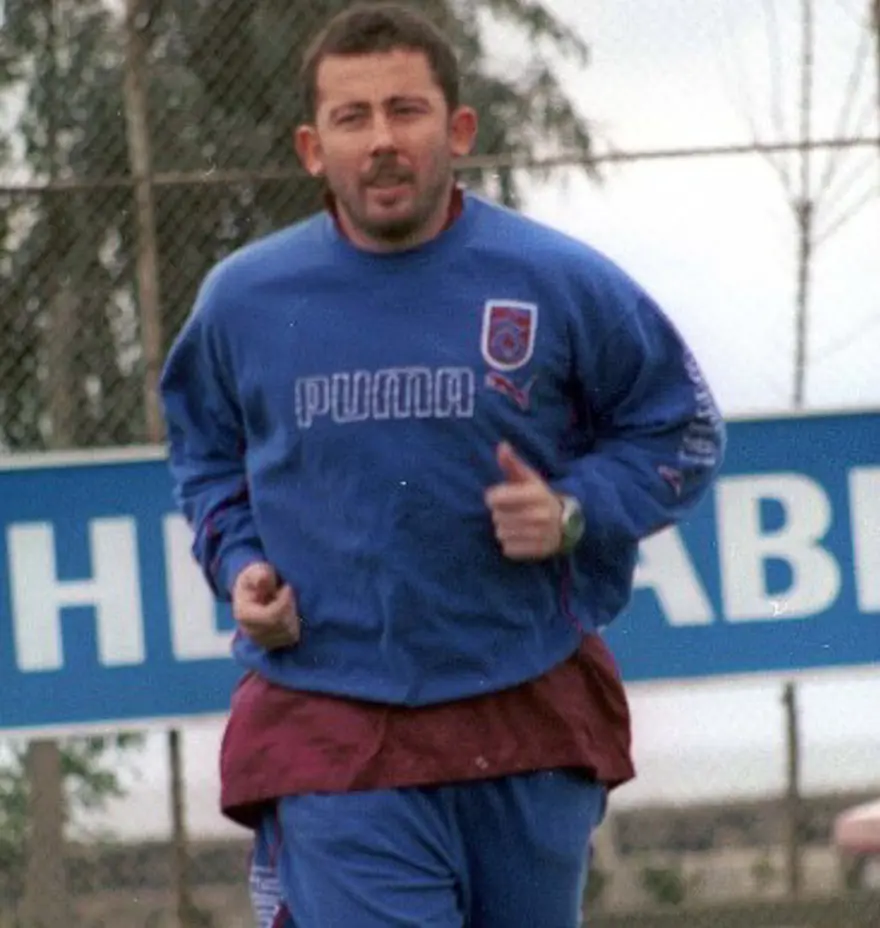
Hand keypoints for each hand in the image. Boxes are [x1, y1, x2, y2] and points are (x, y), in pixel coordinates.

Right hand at [232, 562, 299, 649]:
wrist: (254, 590)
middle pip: (282, 626)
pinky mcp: (272, 644)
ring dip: (293, 615)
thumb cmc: (256, 578)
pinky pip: (292, 638)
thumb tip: (263, 579)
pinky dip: (295, 624)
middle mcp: (250, 631)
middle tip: (288, 593)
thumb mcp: (257, 571)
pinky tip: (289, 612)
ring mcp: (261, 640)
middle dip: (290, 607)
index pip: (272, 616)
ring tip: (287, 602)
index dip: (284, 601)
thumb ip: (260, 575)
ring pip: (289, 634)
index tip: (288, 587)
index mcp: (244, 614)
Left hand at [485, 442, 563, 560]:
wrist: (565, 524)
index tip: (499, 497)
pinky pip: (508, 549)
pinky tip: (522, 537)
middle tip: (514, 512)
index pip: (494, 498)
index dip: (493, 497)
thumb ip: (512, 463)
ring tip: (518, 524)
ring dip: (504, 529)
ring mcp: (540, 535)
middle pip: (497, 517)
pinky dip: (510, 544)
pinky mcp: (538, 551)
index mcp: (536, 493)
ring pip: (501, 533)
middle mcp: (540, 515)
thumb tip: (502, 445)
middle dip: (500, 514)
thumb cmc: (538, 498)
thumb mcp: (528, 478)